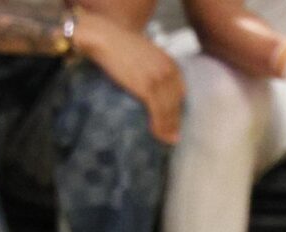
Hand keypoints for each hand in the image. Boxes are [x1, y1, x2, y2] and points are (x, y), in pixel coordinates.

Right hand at [74, 13, 183, 143]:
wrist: (105, 36)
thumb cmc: (121, 46)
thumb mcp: (146, 56)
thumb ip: (154, 69)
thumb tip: (149, 88)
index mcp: (171, 65)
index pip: (180, 92)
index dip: (179, 109)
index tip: (177, 121)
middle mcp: (169, 73)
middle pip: (177, 103)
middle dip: (176, 121)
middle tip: (174, 137)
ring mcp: (159, 80)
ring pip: (170, 110)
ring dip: (169, 128)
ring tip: (168, 140)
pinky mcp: (147, 87)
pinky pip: (159, 111)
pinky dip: (160, 126)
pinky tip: (160, 135)